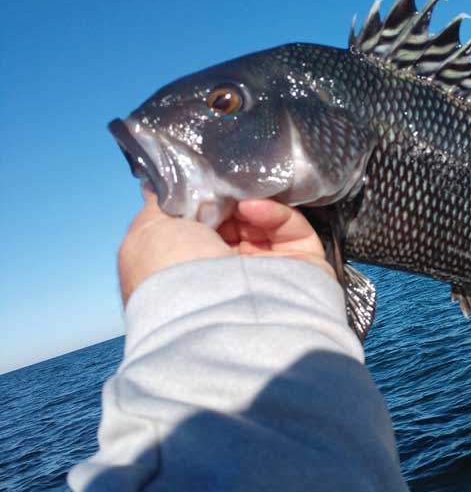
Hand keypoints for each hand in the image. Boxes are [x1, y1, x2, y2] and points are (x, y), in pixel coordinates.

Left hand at [118, 192, 333, 304]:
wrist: (216, 314)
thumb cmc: (172, 271)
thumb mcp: (148, 229)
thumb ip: (163, 203)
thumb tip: (175, 186)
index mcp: (189, 267)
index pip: (203, 223)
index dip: (203, 197)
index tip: (202, 177)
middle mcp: (227, 273)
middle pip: (236, 219)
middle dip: (230, 197)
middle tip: (224, 181)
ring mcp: (266, 272)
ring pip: (265, 222)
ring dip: (251, 202)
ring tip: (239, 197)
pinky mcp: (302, 268)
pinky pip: (292, 230)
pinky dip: (274, 213)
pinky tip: (254, 208)